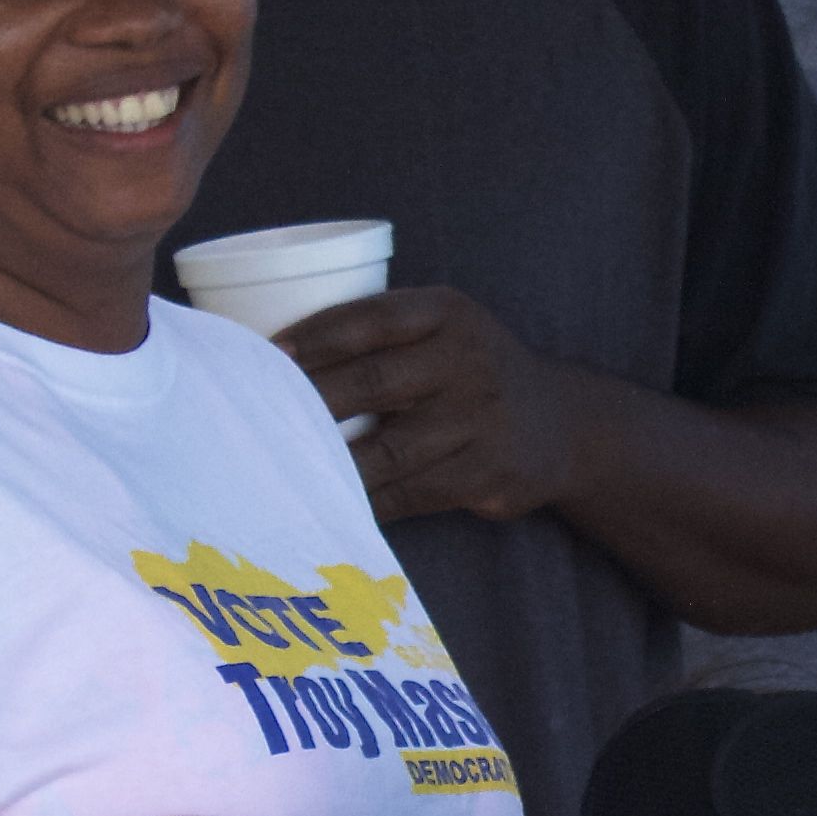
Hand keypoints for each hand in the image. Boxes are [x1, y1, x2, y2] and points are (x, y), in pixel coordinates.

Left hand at [281, 286, 586, 528]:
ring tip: (278, 468)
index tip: (265, 357)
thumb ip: (382, 333)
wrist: (562, 424)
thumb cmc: (470, 371)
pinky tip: (327, 502)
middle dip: (309, 403)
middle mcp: (469, 362)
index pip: (372, 319)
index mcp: (450, 314)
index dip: (314, 337)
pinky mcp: (486, 475)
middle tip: (254, 419)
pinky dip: (364, 501)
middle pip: (372, 382)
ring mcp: (480, 421)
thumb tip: (273, 358)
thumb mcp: (443, 329)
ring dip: (327, 463)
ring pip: (386, 450)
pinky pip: (409, 494)